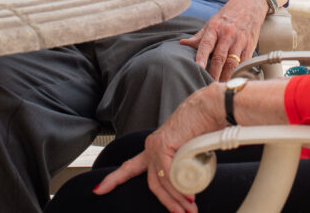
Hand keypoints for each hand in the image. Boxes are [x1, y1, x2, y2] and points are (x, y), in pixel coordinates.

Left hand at [93, 85, 222, 211]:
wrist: (211, 107)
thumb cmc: (204, 125)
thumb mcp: (190, 149)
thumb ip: (185, 163)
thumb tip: (191, 184)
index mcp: (154, 147)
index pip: (130, 167)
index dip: (114, 179)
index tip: (98, 190)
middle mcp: (151, 147)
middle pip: (153, 183)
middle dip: (167, 203)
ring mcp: (156, 146)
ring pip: (162, 182)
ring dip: (178, 199)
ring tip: (191, 208)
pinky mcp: (164, 146)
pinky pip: (169, 175)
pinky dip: (179, 188)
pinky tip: (189, 196)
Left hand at [180, 0, 266, 80]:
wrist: (250, 5)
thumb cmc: (228, 16)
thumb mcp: (212, 22)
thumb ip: (199, 37)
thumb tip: (183, 44)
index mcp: (215, 27)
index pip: (206, 44)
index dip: (202, 56)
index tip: (198, 67)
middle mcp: (228, 33)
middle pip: (220, 57)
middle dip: (214, 72)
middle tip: (208, 84)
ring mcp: (240, 40)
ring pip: (232, 62)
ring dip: (226, 76)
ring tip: (220, 86)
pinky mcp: (250, 45)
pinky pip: (244, 61)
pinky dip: (238, 72)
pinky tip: (233, 79)